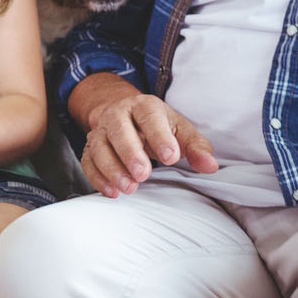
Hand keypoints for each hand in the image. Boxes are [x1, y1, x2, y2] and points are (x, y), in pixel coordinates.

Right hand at [77, 77, 216, 197]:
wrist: (125, 115)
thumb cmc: (157, 125)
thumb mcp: (180, 130)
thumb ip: (196, 147)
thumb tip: (210, 165)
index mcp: (144, 106)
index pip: (149, 115)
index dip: (159, 136)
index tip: (171, 157)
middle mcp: (118, 114)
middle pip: (119, 129)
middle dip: (130, 152)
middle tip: (143, 174)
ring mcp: (101, 130)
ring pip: (99, 146)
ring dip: (112, 168)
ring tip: (129, 187)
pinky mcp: (90, 147)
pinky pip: (88, 161)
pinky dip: (97, 177)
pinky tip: (112, 191)